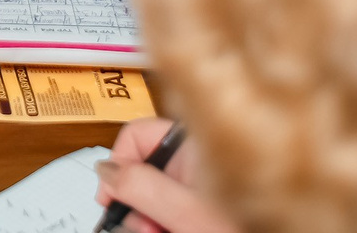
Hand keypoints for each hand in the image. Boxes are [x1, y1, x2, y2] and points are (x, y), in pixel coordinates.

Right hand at [95, 118, 237, 232]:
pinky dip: (166, 228)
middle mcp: (199, 164)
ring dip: (149, 224)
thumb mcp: (189, 214)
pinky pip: (171, 217)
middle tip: (144, 228)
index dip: (118, 163)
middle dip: (135, 204)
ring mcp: (203, 191)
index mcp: (198, 146)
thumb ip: (143, 187)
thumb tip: (107, 171)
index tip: (110, 195)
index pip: (139, 134)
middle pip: (143, 173)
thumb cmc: (249, 231)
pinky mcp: (204, 214)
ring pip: (155, 202)